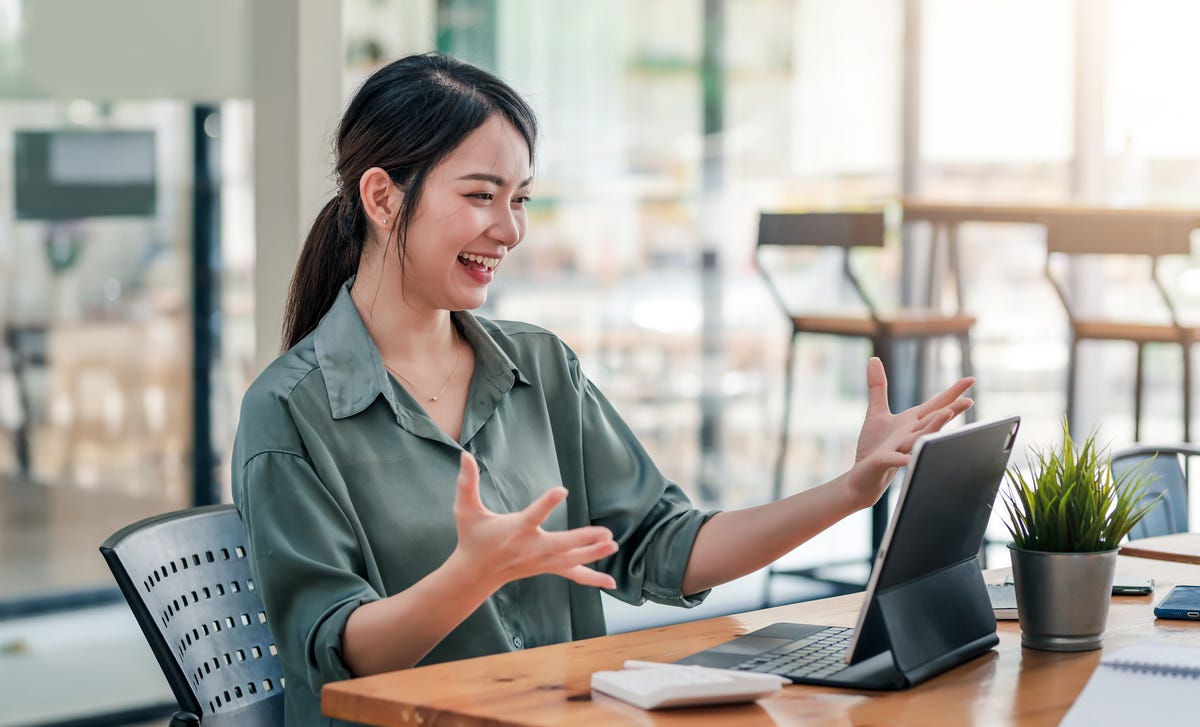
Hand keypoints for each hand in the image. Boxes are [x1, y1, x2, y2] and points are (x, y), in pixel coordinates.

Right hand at [449, 451, 617, 590]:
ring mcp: (542, 561)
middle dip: (584, 540)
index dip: (547, 503)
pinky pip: (573, 574)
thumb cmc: (472, 538)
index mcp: (516, 529)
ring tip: (613, 545)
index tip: (562, 490)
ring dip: (594, 554)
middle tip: (606, 534)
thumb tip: (465, 455)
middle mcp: (532, 547)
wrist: (475, 572)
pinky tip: (611, 583)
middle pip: (562, 545)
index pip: (534, 515)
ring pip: (572, 560)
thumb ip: (466, 483)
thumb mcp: (465, 510)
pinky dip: (592, 579)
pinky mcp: (547, 567)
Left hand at [847, 357, 973, 508]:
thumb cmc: (874, 448)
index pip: (935, 405)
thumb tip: (874, 359)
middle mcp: (910, 435)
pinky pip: (897, 460)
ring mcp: (900, 449)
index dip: (952, 393)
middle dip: (950, 411)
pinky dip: (905, 459)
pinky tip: (910, 459)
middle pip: (933, 421)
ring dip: (933, 427)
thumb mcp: (877, 413)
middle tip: (969, 401)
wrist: (862, 478)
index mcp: (912, 423)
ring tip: (945, 415)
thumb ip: (878, 387)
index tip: (971, 379)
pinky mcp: (884, 461)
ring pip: (920, 438)